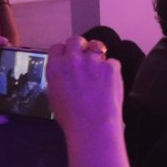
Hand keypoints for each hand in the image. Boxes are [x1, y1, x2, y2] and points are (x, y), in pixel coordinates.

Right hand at [46, 37, 127, 159]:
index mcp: (55, 68)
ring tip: (98, 70)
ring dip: (97, 55)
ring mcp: (93, 61)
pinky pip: (112, 62)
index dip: (63, 52)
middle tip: (84, 58)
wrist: (93, 125)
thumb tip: (65, 73)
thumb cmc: (72, 118)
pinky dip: (111, 71)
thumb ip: (59, 78)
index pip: (57, 47)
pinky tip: (109, 85)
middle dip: (80, 47)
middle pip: (75, 40)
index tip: (67, 57)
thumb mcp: (54, 96)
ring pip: (96, 47)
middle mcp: (72, 60)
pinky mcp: (111, 66)